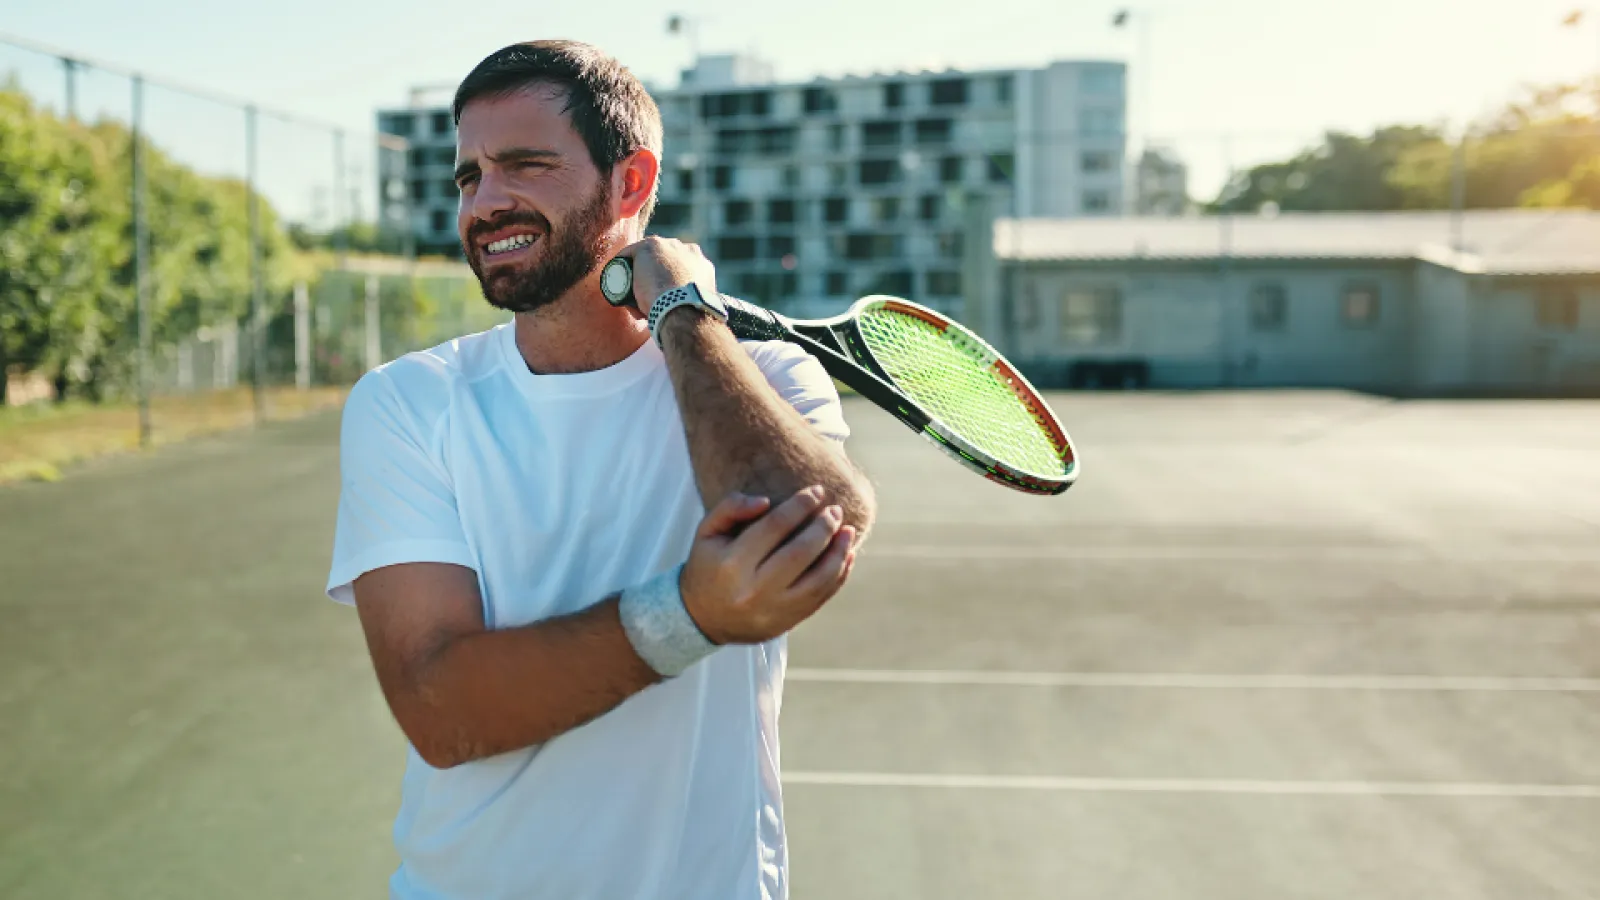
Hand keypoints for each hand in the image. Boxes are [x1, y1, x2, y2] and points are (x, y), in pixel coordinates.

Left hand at [614, 236, 717, 313]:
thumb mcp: (699, 306)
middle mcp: (687, 249)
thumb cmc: (692, 315)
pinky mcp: (649, 247)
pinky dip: (621, 262)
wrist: (684, 308)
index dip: (667, 280)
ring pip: (647, 256)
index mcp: (701, 264)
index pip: (679, 266)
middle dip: (653, 272)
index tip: (658, 294)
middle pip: (663, 259)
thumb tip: (690, 316)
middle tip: (644, 292)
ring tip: (628, 288)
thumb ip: (696, 304)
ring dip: (638, 269)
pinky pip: (629, 253)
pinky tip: (614, 274)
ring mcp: (667, 246)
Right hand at [680, 486, 857, 645]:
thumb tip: (766, 501)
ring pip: (818, 579)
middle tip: (835, 510)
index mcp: (733, 564)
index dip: (801, 505)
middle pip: (801, 552)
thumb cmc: (708, 567)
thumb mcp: (706, 532)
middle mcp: (754, 590)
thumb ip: (730, 507)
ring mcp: (773, 611)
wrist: (702, 619)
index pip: (775, 526)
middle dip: (824, 526)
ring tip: (848, 530)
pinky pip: (821, 598)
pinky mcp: (787, 623)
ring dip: (839, 552)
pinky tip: (847, 555)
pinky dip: (839, 575)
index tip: (818, 490)